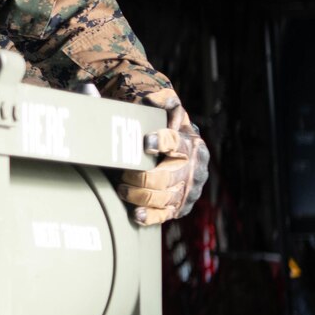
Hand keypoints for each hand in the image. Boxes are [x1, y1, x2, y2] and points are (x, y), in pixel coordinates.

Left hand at [117, 96, 208, 225]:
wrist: (174, 153)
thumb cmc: (160, 131)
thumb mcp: (163, 113)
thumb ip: (156, 103)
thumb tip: (139, 98)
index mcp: (188, 143)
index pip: (175, 141)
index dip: (161, 141)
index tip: (145, 142)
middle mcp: (192, 167)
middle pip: (167, 176)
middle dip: (143, 178)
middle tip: (124, 174)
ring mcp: (187, 189)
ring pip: (165, 197)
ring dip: (141, 195)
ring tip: (122, 189)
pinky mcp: (180, 206)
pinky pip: (165, 215)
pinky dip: (150, 216)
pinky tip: (135, 214)